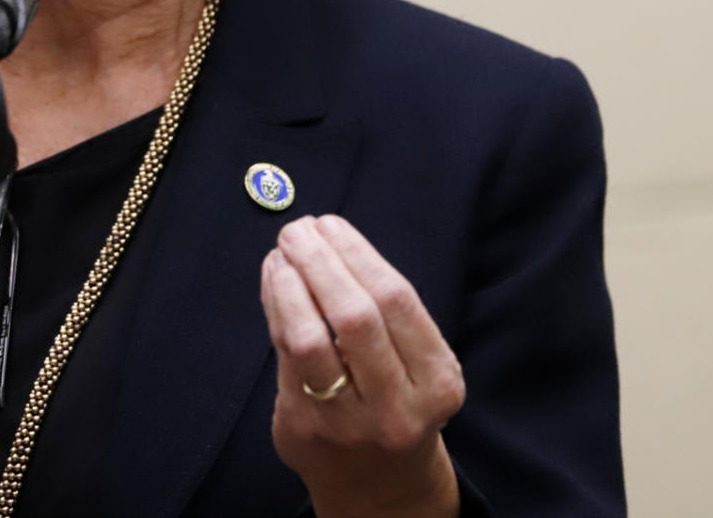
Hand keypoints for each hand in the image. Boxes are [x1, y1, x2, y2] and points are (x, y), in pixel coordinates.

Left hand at [261, 214, 464, 517]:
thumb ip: (386, 313)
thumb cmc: (398, 402)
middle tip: (299, 229)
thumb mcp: (420, 366)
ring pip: (310, 339)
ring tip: (282, 252)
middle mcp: (397, 408)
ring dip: (290, 283)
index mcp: (438, 383)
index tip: (331, 224)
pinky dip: (276, 308)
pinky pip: (284, 356)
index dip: (358, 254)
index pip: (397, 301)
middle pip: (355, 316)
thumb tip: (328, 239)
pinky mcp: (303, 429)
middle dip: (322, 262)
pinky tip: (274, 281)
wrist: (381, 487)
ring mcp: (347, 423)